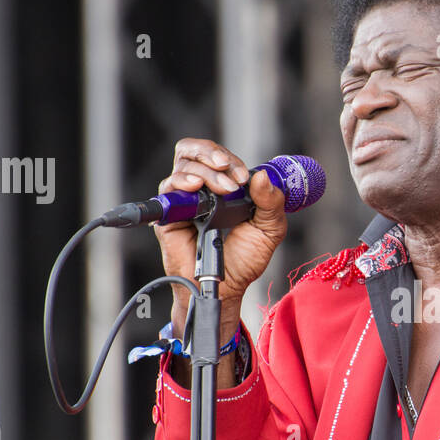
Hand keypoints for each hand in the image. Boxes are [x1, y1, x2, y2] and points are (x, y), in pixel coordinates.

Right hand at [153, 138, 287, 336]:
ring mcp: (183, 202)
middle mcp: (200, 190)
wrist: (227, 288)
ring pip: (183, 166)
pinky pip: (167, 189)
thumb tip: (262, 176)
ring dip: (205, 172)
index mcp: (223, 188)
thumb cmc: (244, 261)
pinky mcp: (169, 216)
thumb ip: (272, 202)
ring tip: (222, 190)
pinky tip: (195, 188)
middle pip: (192, 151)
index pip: (217, 157)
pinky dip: (181, 182)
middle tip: (229, 170)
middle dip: (212, 154)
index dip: (229, 159)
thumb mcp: (269, 229)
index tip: (243, 177)